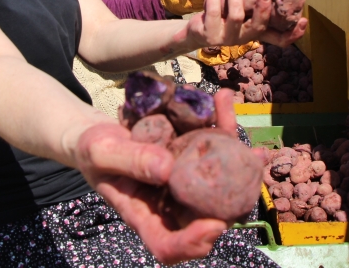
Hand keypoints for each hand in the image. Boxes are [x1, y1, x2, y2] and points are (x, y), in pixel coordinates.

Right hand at [73, 89, 240, 263]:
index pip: (166, 245)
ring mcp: (183, 184)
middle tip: (249, 177)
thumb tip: (166, 170)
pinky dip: (223, 130)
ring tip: (256, 153)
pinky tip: (225, 103)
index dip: (192, 243)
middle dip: (234, 205)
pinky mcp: (190, 160)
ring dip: (240, 170)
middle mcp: (168, 205)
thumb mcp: (102, 152)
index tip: (214, 226)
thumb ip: (130, 160)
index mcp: (143, 214)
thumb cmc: (93, 151)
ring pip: (217, 187)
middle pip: (205, 219)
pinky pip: (212, 152)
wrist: (97, 135)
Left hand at [187, 0, 306, 48]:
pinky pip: (215, 11)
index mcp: (253, 32)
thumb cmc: (221, 16)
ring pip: (237, 16)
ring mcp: (225, 38)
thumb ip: (252, 3)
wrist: (194, 31)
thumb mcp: (239, 10)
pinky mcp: (207, 34)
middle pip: (258, 27)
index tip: (304, 20)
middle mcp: (242, 38)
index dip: (293, 34)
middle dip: (263, 8)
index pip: (278, 40)